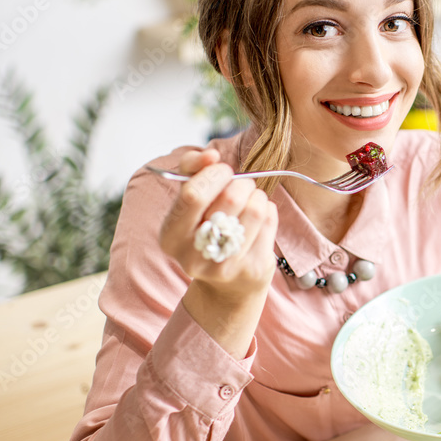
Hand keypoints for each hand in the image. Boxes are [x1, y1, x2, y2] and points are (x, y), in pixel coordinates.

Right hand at [159, 148, 277, 357]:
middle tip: (241, 186)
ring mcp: (225, 266)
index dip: (214, 174)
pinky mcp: (253, 269)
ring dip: (257, 195)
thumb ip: (191, 169)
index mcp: (170, 237)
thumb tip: (209, 155)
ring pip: (255, 208)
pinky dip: (268, 210)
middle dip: (241, 183)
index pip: (193, 194)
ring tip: (251, 200)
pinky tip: (259, 217)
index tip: (222, 170)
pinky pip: (269, 221)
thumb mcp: (189, 201)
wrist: (227, 284)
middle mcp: (194, 256)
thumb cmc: (206, 229)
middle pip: (230, 199)